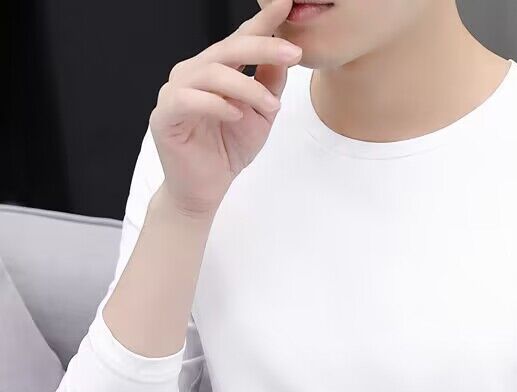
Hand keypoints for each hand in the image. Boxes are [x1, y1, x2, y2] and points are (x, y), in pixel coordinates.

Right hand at [149, 0, 300, 216]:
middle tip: (293, 54)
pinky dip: (215, 104)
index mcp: (215, 70)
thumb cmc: (227, 151)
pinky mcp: (165, 115)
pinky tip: (235, 115)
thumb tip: (285, 56)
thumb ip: (270, 85)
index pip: (240, 40)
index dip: (263, 22)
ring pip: (211, 73)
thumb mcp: (260, 116)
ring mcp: (175, 92)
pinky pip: (189, 100)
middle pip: (227, 49)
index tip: (286, 5)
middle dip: (263, 48)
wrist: (205, 189)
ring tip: (270, 107)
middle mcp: (193, 73)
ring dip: (246, 87)